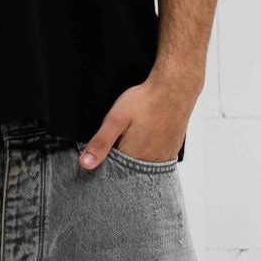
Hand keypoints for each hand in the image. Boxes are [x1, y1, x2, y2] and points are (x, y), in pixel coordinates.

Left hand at [76, 76, 193, 170]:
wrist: (175, 87)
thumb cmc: (145, 101)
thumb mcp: (115, 119)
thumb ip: (100, 143)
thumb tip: (84, 164)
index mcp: (133, 159)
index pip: (112, 172)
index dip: (105, 161)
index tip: (106, 148)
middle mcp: (150, 163)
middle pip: (128, 170)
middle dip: (120, 160)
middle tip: (123, 135)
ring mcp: (164, 158)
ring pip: (142, 165)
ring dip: (134, 157)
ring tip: (134, 135)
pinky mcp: (172, 150)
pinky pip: (156, 160)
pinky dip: (148, 153)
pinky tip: (146, 138)